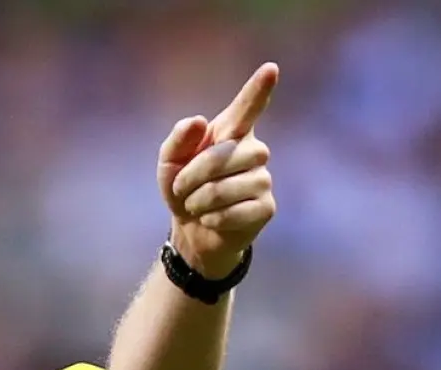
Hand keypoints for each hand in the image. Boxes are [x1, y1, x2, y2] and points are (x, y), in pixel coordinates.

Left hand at [158, 62, 278, 277]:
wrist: (192, 228)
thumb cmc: (184, 188)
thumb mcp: (169, 163)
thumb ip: (178, 140)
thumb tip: (197, 122)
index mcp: (231, 133)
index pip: (247, 108)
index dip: (258, 89)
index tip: (271, 68)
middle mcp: (253, 151)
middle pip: (225, 156)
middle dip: (194, 176)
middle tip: (183, 189)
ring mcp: (263, 179)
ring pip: (226, 187)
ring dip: (199, 200)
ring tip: (196, 205)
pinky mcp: (266, 207)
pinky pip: (234, 212)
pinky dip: (212, 218)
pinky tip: (212, 218)